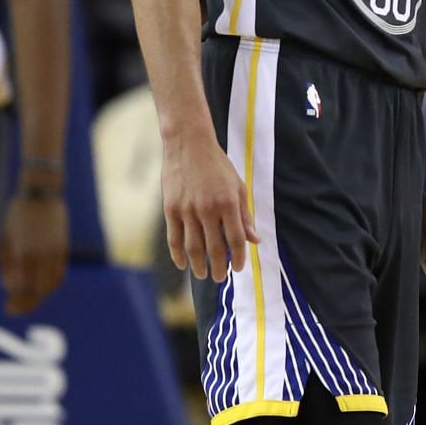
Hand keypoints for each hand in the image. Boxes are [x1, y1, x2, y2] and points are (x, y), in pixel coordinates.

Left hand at [0, 192, 67, 314]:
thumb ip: (9, 263)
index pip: (23, 285)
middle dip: (27, 303)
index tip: (9, 308)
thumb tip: (11, 286)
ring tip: (28, 301)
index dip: (16, 299)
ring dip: (40, 295)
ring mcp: (56, 250)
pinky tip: (42, 289)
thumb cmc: (18, 214)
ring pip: (52, 282)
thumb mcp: (6, 238)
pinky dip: (51, 284)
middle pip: (38, 288)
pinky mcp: (63, 247)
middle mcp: (43, 253)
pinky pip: (60, 272)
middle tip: (14, 310)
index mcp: (25, 251)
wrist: (43, 192)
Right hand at [162, 134, 258, 280]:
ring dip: (198, 265)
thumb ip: (245, 215)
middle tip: (220, 278)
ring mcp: (187, 210)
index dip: (238, 257)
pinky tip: (183, 264)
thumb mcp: (238, 187)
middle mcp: (208, 209)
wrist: (189, 147)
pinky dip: (178, 254)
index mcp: (228, 203)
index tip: (239, 268)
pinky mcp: (170, 209)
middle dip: (219, 266)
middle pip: (214, 247)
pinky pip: (174, 238)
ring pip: (193, 247)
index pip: (235, 239)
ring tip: (204, 274)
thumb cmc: (218, 167)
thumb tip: (255, 240)